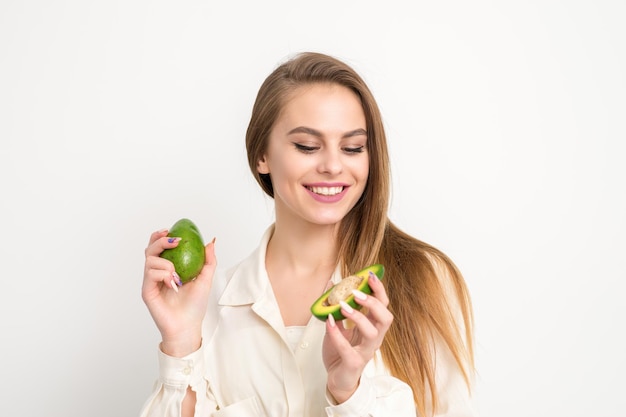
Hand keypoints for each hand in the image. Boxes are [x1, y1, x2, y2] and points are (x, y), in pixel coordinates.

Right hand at [142, 229, 216, 356]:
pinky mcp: (147, 291)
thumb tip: (211, 241)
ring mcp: (150, 282)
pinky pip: (150, 274)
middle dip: (160, 240)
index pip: (159, 248)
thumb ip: (208, 261)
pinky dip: (163, 274)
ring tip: (177, 275)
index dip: (161, 236)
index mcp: (167, 268)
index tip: (170, 230)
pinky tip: (173, 283)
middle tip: (174, 241)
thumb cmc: (195, 305)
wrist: (188, 326)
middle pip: (150, 249)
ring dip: (166, 263)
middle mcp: (156, 273)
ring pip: (150, 260)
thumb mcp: (206, 279)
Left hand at [322, 271, 393, 403]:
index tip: (369, 274)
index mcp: (372, 326)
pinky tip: (329, 322)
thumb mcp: (338, 325)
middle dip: (374, 302)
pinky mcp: (354, 363)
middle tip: (356, 292)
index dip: (379, 289)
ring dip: (358, 316)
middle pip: (385, 317)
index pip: (383, 305)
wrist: (336, 379)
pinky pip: (348, 349)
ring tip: (342, 306)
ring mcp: (365, 351)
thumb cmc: (340, 351)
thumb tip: (331, 284)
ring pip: (372, 332)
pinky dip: (337, 334)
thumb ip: (336, 307)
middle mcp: (374, 338)